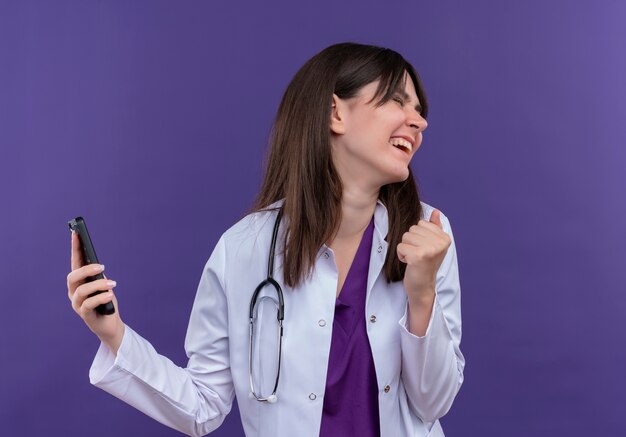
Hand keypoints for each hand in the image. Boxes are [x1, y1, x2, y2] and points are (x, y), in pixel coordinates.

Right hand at [67, 231, 124, 353]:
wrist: (110, 324)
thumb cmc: (106, 301)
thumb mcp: (104, 285)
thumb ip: (99, 276)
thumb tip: (98, 266)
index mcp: (79, 281)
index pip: (75, 262)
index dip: (75, 248)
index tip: (76, 233)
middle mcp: (74, 291)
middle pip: (72, 277)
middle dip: (86, 269)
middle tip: (102, 267)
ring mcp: (77, 303)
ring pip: (81, 291)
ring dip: (98, 285)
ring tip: (112, 284)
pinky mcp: (84, 314)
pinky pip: (89, 304)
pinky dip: (100, 298)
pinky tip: (110, 294)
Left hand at [397, 209, 450, 303]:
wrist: (422, 286)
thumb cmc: (426, 263)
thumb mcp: (433, 244)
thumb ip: (435, 227)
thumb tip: (435, 212)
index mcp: (445, 238)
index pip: (420, 224)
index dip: (417, 236)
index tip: (424, 248)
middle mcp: (440, 243)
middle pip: (412, 230)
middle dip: (410, 242)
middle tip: (418, 255)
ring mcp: (430, 249)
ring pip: (405, 237)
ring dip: (406, 249)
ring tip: (414, 259)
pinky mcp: (418, 256)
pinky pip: (400, 247)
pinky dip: (401, 255)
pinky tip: (410, 263)